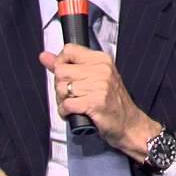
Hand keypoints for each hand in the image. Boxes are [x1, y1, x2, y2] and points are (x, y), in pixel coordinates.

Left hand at [39, 44, 159, 160]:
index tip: (66, 75)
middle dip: (60, 86)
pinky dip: (65, 112)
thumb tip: (45, 56)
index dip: (61, 64)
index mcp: (102, 60)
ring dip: (62, 101)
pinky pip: (67, 104)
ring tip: (74, 104)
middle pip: (61, 71)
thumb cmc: (114, 103)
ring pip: (61, 88)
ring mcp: (99, 86)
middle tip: (71, 94)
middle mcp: (102, 70)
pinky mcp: (95, 103)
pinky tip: (74, 112)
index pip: (69, 51)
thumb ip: (68, 66)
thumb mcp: (94, 78)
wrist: (130, 124)